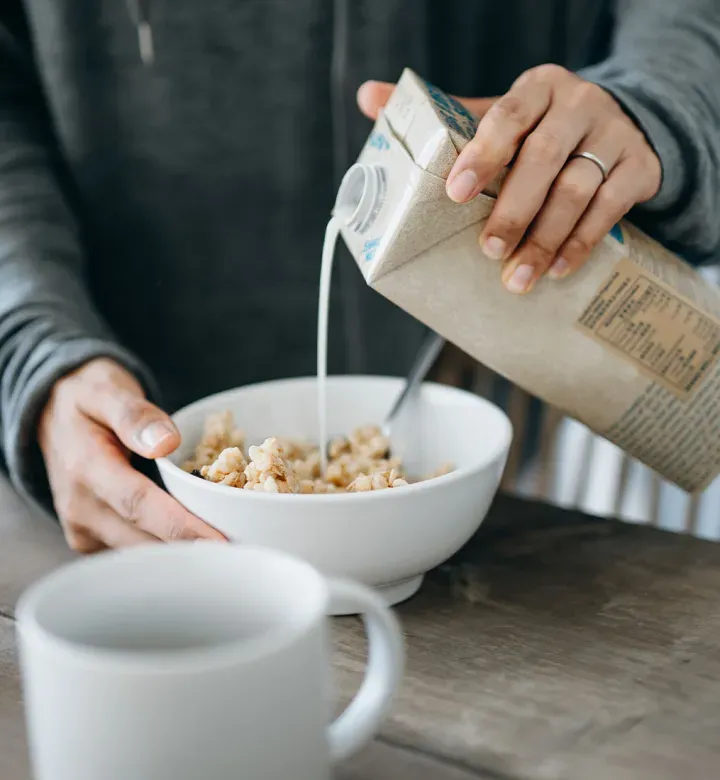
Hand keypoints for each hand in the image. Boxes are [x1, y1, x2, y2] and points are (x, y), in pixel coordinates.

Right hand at [39, 358, 225, 552]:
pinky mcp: (91, 539)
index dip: (180, 527)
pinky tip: (198, 544)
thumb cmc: (87, 400)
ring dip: (182, 554)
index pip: (138, 504)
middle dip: (192, 549)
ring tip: (229, 552)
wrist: (52, 413)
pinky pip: (134, 551)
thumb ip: (135, 415)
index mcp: (85, 468)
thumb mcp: (107, 391)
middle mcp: (80, 507)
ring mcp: (83, 528)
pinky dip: (166, 549)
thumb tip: (167, 443)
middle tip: (243, 553)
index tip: (219, 543)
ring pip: (140, 553)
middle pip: (143, 539)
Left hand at [357, 67, 660, 293]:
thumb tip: (368, 98)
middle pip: (543, 158)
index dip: (482, 154)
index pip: (507, 115)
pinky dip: (581, 243)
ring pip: (578, 189)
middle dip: (513, 210)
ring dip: (544, 239)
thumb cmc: (540, 129)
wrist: (616, 126)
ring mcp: (613, 135)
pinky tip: (558, 270)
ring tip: (517, 277)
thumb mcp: (498, 115)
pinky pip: (611, 210)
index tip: (456, 193)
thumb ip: (443, 115)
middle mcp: (578, 104)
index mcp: (537, 89)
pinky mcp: (640, 167)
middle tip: (487, 250)